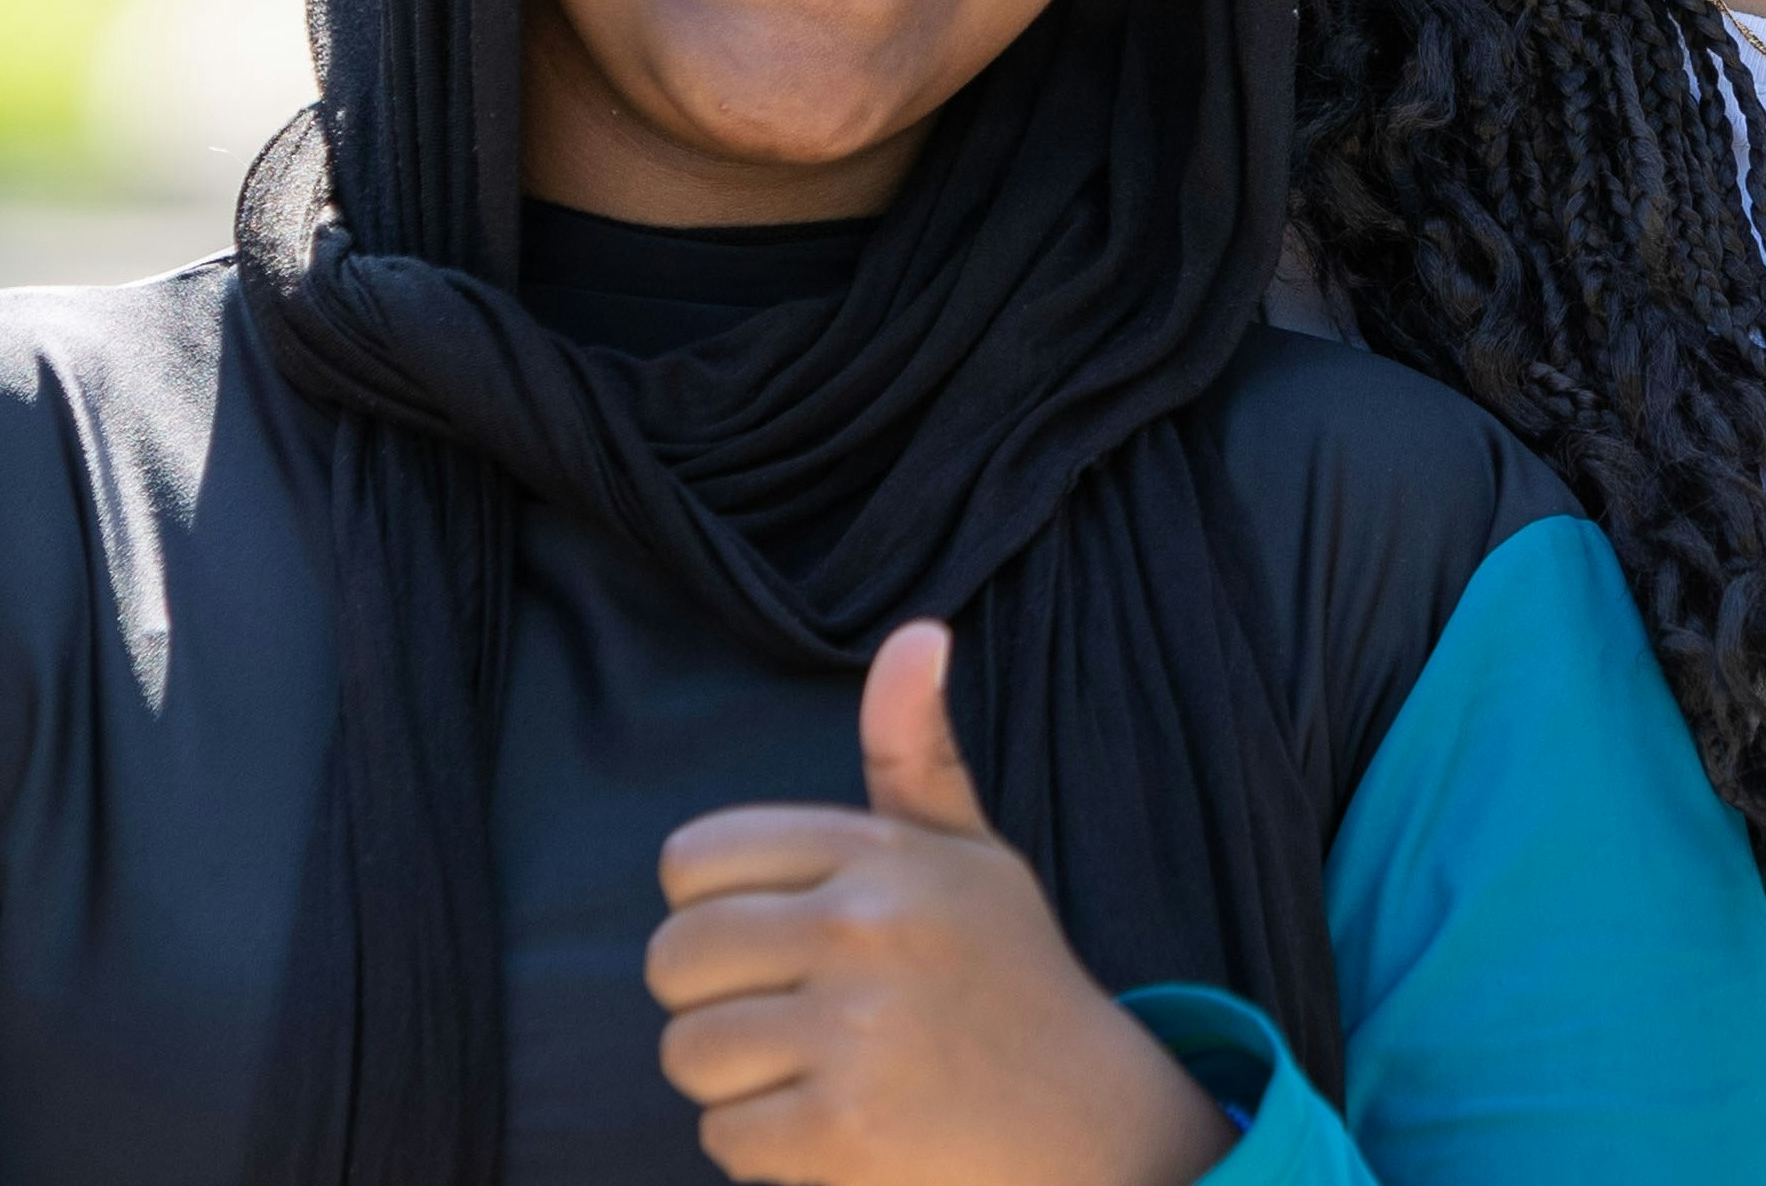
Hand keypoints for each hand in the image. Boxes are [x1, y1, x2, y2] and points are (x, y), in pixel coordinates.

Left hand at [645, 621, 1242, 1185]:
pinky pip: (723, 1138)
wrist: (1092, 1125)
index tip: (782, 940)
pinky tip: (840, 1130)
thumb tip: (918, 631)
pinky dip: (768, 1153)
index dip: (717, 909)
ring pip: (690, 1054)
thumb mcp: (970, 857)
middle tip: (798, 1019)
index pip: (692, 861)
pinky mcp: (841, 1132)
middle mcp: (864, 929)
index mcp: (881, 856)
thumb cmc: (1008, 981)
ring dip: (741, 1082)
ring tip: (825, 1073)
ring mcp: (854, 1033)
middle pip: (674, 961)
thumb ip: (915, 753)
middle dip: (716, 1002)